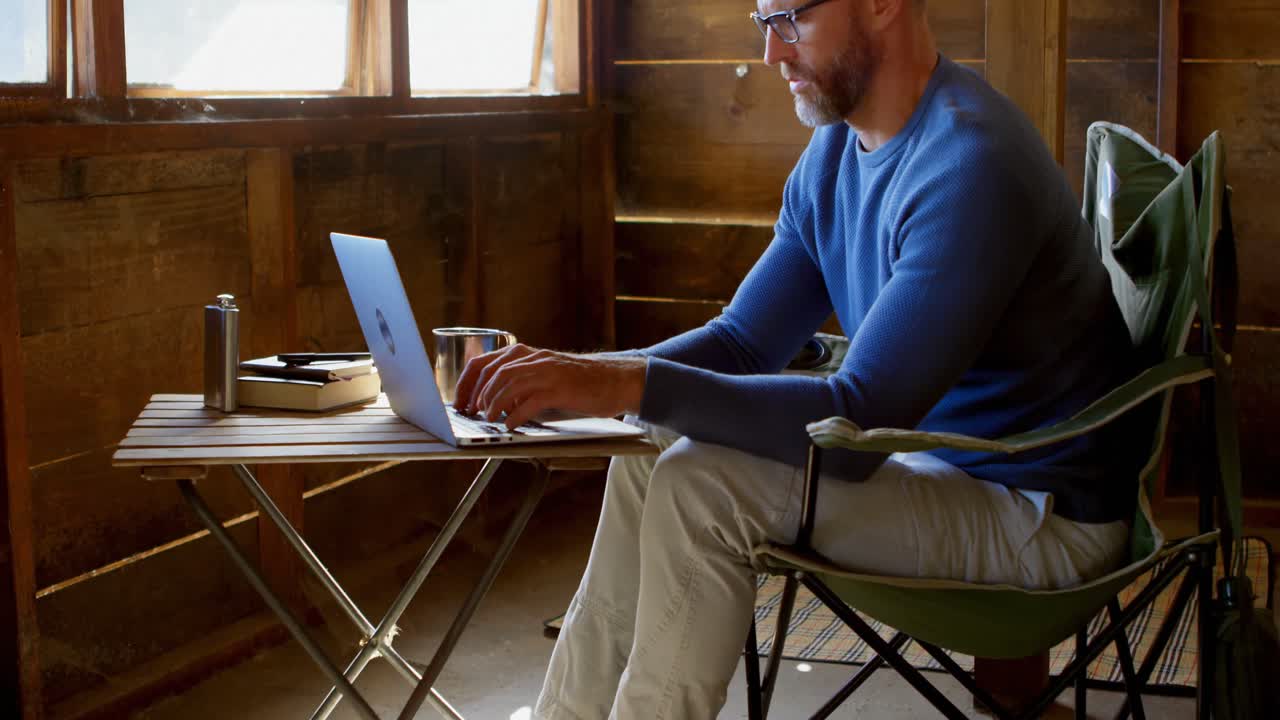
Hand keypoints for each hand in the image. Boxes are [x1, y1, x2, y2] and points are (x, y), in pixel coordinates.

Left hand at [453, 344, 646, 429]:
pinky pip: (530, 401)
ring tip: (490, 420)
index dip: (467, 383)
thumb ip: (523, 380)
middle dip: (477, 396)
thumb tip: (495, 400)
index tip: (460, 401)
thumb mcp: (546, 373)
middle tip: (471, 414)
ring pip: (508, 385)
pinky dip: (516, 415)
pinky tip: (511, 425)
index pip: (484, 362)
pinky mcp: (560, 389)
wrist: (617, 379)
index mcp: (527, 354)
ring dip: (493, 405)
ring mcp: (548, 373)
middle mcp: (535, 359)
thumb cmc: (582, 381)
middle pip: (492, 373)